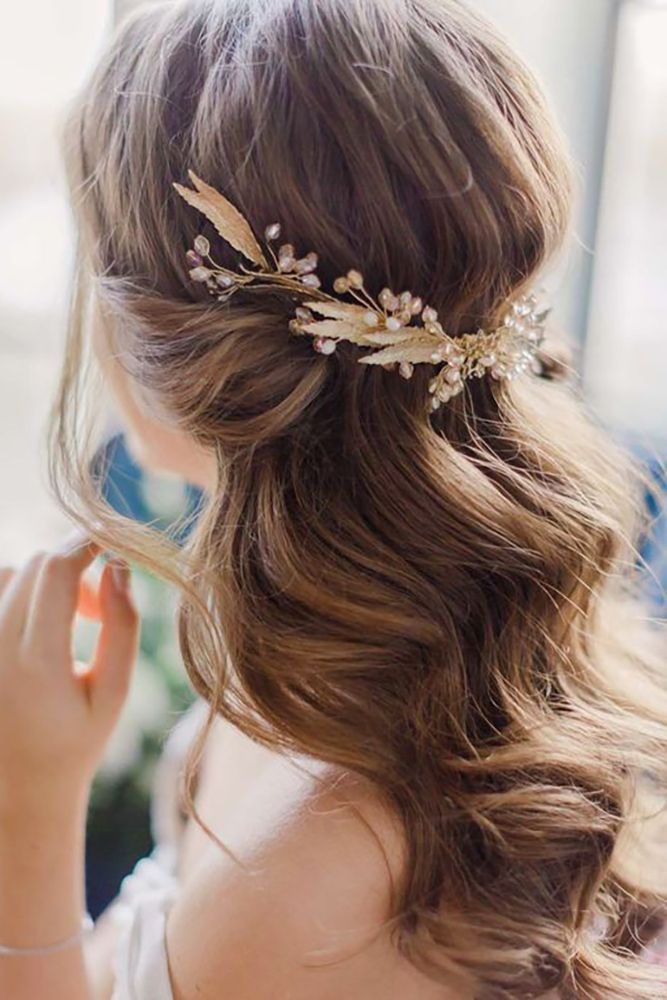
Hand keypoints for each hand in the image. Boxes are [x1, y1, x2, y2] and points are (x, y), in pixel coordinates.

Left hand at [0, 536, 139, 814]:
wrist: (20, 787)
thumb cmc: (77, 741)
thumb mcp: (114, 691)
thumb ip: (122, 625)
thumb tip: (118, 566)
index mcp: (39, 662)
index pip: (57, 570)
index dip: (87, 543)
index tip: (111, 544)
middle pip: (35, 565)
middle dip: (74, 569)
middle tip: (96, 610)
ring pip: (10, 574)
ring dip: (43, 581)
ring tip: (65, 622)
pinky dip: (17, 593)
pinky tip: (35, 625)